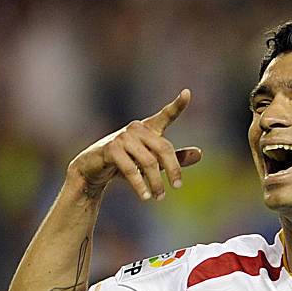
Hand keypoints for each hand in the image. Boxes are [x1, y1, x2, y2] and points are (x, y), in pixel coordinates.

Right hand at [68, 89, 201, 200]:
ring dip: (156, 182)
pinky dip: (140, 185)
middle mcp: (136, 129)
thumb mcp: (152, 162)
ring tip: (159, 197)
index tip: (187, 93)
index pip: (165, 115)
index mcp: (148, 128)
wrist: (92, 170)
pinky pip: (131, 169)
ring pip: (149, 162)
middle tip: (177, 187)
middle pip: (164, 148)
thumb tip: (200, 154)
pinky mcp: (110, 149)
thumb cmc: (124, 163)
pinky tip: (146, 196)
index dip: (177, 105)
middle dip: (173, 170)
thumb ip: (175, 159)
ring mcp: (122, 137)